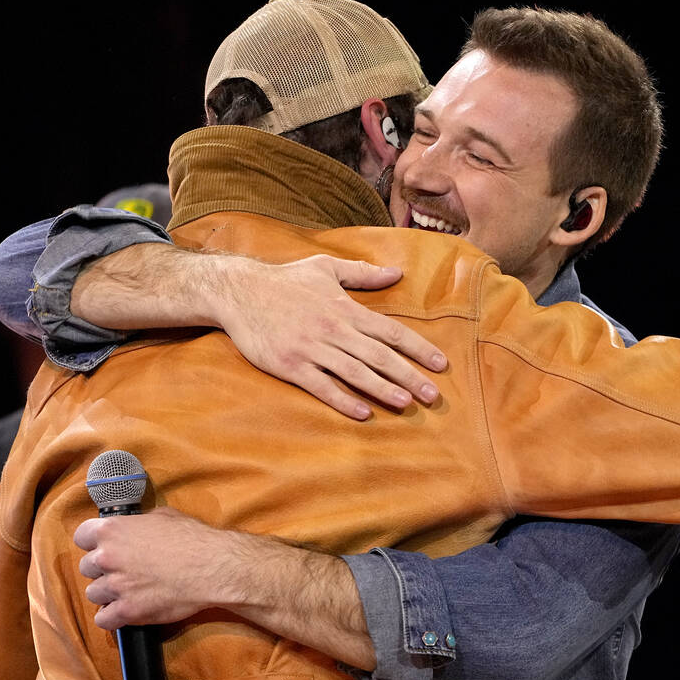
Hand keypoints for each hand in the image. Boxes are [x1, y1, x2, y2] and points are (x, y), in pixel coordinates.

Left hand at [74, 507, 244, 629]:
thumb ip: (138, 523)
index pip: (81, 536)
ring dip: (108, 594)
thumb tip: (134, 526)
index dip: (92, 543)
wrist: (213, 567)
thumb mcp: (162, 516)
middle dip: (103, 570)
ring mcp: (115, 586)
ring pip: (93, 594)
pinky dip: (112, 617)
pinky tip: (126, 610)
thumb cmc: (193, 539)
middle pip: (86, 568)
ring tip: (128, 591)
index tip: (101, 548)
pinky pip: (103, 619)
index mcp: (112, 530)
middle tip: (123, 571)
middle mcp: (107, 557)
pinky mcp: (127, 611)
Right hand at [214, 254, 447, 419]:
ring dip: (383, 389)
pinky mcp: (291, 365)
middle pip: (379, 356)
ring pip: (355, 373)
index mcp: (345, 308)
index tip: (440, 364)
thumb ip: (363, 273)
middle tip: (433, 395)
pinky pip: (322, 386)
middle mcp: (334, 329)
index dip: (418, 348)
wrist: (239, 291)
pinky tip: (363, 413)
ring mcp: (312, 348)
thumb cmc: (285, 279)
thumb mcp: (326, 267)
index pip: (391, 331)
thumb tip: (397, 272)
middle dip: (409, 376)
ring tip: (407, 404)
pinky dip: (343, 400)